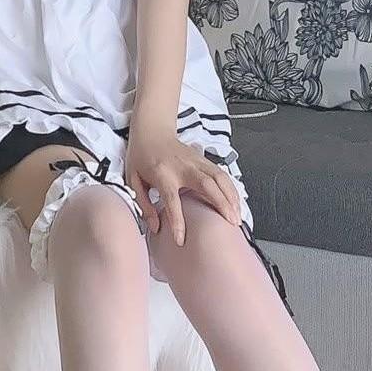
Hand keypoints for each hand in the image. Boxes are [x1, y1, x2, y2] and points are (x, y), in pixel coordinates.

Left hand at [125, 120, 240, 245]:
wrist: (151, 131)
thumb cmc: (142, 156)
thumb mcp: (134, 180)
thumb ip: (144, 204)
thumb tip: (155, 227)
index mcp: (162, 174)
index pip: (171, 200)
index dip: (177, 221)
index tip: (181, 239)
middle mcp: (182, 167)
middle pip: (206, 185)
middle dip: (221, 204)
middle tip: (231, 223)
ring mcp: (195, 161)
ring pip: (219, 177)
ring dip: (231, 196)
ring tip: (237, 216)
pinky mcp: (203, 159)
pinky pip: (222, 173)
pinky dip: (231, 188)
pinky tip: (236, 202)